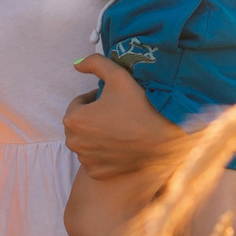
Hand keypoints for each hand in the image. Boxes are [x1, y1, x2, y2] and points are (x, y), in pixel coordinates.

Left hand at [62, 55, 185, 181]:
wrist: (162, 140)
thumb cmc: (139, 106)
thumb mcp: (118, 76)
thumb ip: (95, 63)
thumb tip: (76, 64)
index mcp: (73, 119)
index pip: (79, 103)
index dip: (96, 98)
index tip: (113, 99)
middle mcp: (74, 142)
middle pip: (80, 123)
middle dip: (93, 117)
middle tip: (117, 112)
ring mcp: (85, 160)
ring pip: (87, 141)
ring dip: (97, 134)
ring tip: (120, 128)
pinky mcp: (96, 173)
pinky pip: (95, 158)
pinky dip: (103, 152)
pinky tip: (120, 144)